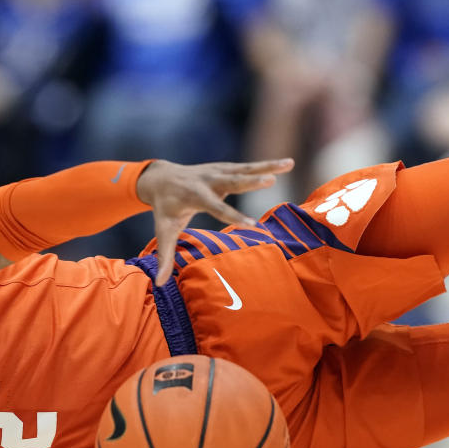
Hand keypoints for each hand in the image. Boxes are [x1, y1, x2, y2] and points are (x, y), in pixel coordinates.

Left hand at [136, 158, 293, 284]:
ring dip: (267, 167)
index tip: (251, 225)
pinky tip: (287, 164)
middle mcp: (207, 181)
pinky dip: (266, 165)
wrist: (161, 178)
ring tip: (290, 163)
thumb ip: (164, 256)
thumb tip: (159, 284)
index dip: (233, 216)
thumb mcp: (163, 231)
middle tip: (270, 181)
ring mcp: (217, 171)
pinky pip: (247, 167)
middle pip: (232, 182)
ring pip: (244, 169)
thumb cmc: (165, 209)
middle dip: (250, 182)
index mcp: (194, 197)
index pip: (216, 209)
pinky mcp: (224, 168)